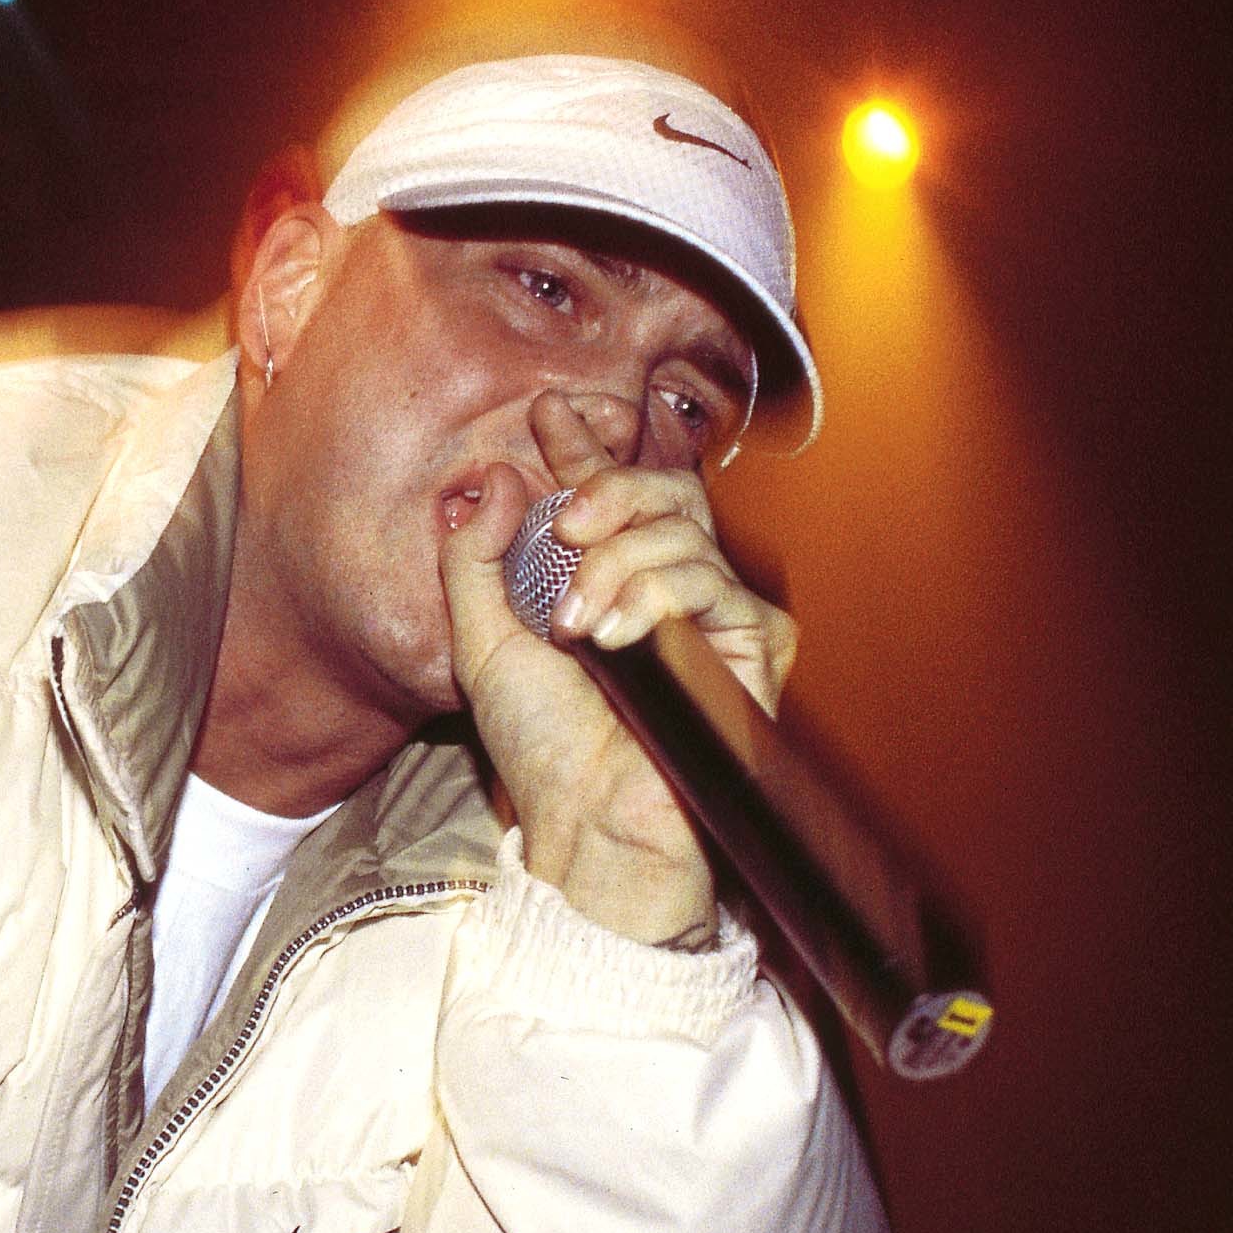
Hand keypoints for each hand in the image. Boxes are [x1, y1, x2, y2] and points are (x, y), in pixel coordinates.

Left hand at [438, 390, 798, 945]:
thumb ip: (476, 556)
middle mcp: (670, 587)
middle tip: (565, 525)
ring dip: (615, 567)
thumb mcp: (480, 640)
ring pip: (683, 532)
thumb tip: (502, 476)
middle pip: (668, 488)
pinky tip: (615, 640)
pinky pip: (712, 581)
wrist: (585, 819)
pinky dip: (653, 598)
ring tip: (575, 627)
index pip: (612, 491)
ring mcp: (717, 613)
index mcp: (609, 579)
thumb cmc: (541, 747)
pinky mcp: (755, 645)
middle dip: (610, 488)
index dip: (587, 446)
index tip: (549, 413)